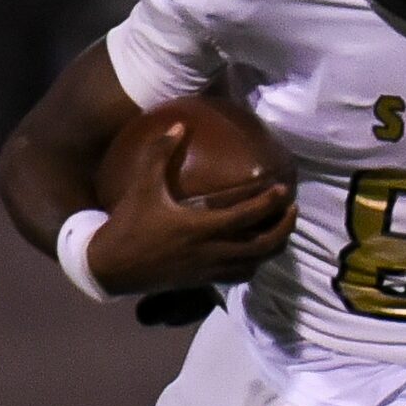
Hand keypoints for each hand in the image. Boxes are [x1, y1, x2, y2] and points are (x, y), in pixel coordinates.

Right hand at [88, 127, 295, 294]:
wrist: (113, 267)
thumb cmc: (129, 223)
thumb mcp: (143, 185)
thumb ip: (161, 153)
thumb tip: (180, 124)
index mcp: (200, 227)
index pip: (247, 216)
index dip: (270, 203)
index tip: (285, 189)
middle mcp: (211, 252)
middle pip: (263, 245)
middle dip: (284, 228)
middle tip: (293, 209)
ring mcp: (210, 270)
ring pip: (256, 263)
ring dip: (274, 247)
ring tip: (282, 228)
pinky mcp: (205, 281)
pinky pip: (240, 275)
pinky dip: (255, 263)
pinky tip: (256, 250)